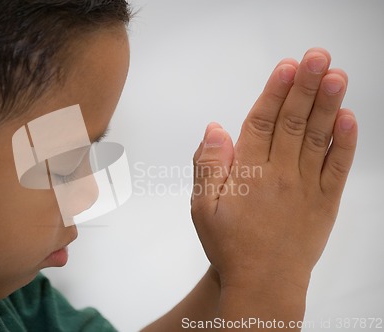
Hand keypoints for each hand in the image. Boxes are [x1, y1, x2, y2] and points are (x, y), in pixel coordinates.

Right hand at [191, 48, 357, 291]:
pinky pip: (338, 168)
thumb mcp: (203, 207)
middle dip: (305, 86)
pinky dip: (345, 143)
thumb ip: (208, 165)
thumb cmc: (230, 245)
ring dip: (328, 105)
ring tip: (336, 75)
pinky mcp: (326, 202)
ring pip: (317, 138)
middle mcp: (281, 174)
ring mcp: (307, 187)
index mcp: (249, 173)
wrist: (264, 284)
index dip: (275, 91)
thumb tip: (216, 129)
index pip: (263, 122)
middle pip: (293, 122)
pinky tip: (348, 119)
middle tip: (317, 56)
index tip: (287, 66)